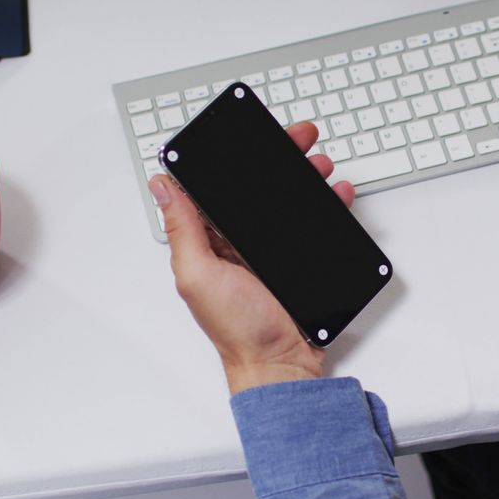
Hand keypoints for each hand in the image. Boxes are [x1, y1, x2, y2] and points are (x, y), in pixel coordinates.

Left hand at [148, 122, 354, 394]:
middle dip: (279, 158)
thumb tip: (162, 185)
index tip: (249, 133)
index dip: (232, 157)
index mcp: (209, 240)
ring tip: (319, 165)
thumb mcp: (199, 276)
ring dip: (305, 177)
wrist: (282, 364)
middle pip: (257, 187)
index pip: (216, 187)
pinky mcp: (298, 260)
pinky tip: (336, 194)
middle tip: (298, 139)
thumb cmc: (238, 331)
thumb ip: (183, 229)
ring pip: (289, 201)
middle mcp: (237, 242)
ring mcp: (270, 250)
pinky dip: (328, 206)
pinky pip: (314, 224)